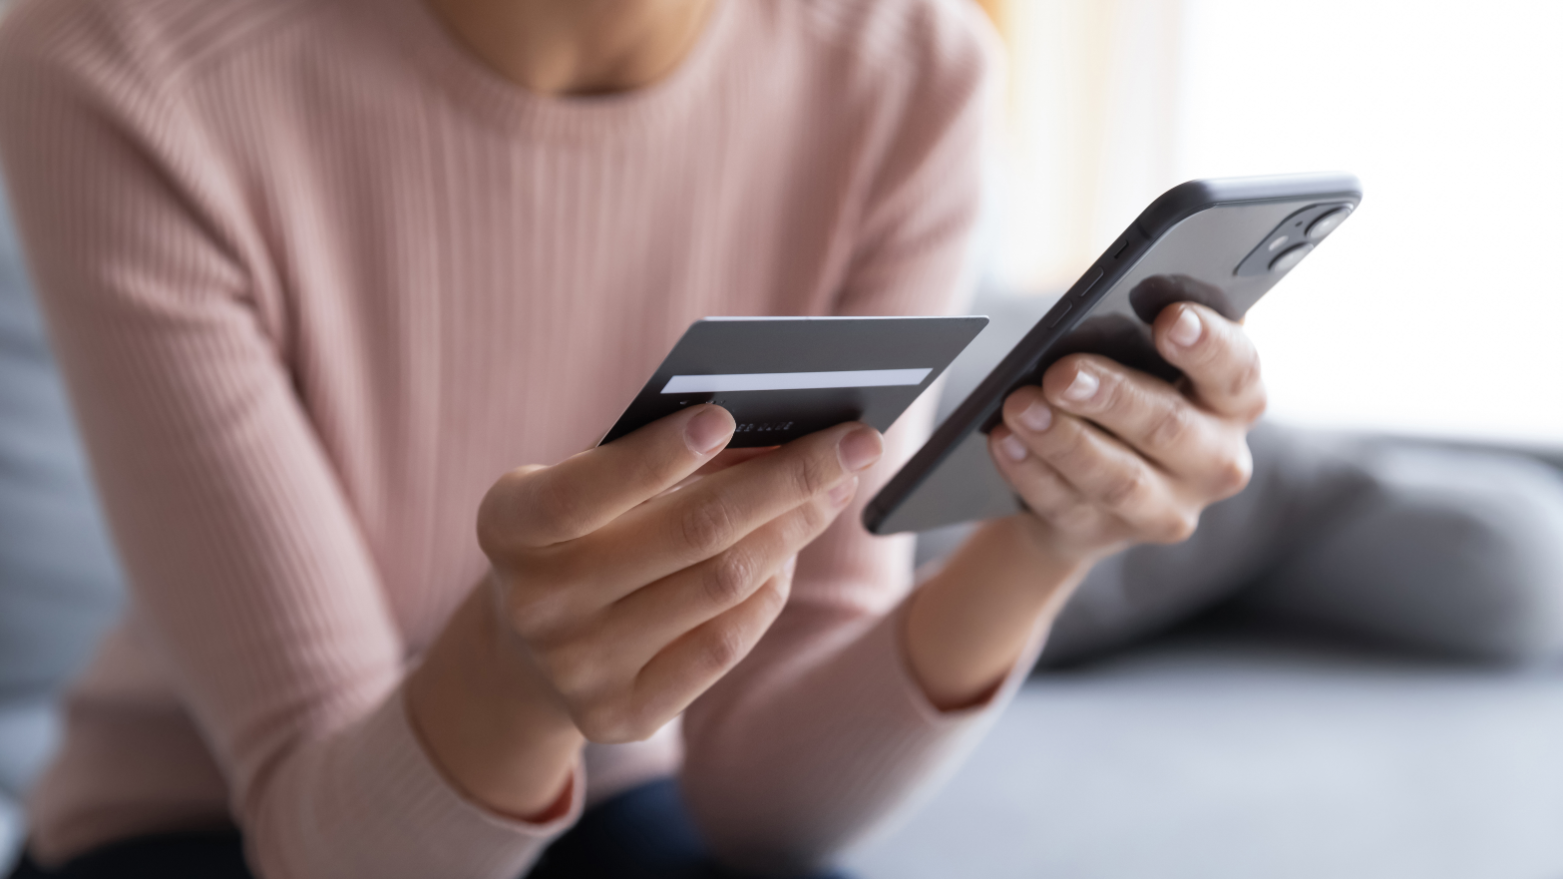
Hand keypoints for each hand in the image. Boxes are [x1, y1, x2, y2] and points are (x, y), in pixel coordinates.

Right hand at [476, 405, 882, 743]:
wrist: (527, 651)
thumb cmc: (579, 532)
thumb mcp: (588, 484)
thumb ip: (657, 456)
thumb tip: (780, 431)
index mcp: (510, 526)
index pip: (584, 490)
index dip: (655, 455)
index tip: (724, 416)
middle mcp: (536, 604)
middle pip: (690, 534)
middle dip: (787, 479)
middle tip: (856, 441)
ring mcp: (578, 668)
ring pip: (723, 585)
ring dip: (794, 529)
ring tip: (833, 488)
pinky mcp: (622, 715)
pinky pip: (726, 644)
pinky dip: (769, 590)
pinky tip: (790, 552)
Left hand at [988, 302, 1263, 563]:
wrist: (1092, 478)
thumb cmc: (1128, 387)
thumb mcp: (1147, 355)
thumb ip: (1143, 328)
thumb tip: (1107, 300)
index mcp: (1235, 399)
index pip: (1236, 369)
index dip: (1207, 344)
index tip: (1169, 319)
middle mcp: (1216, 460)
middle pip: (1169, 426)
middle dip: (1112, 396)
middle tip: (1062, 372)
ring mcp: (1165, 507)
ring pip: (1117, 478)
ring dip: (1063, 440)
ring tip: (1019, 406)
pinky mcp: (1108, 534)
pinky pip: (1066, 505)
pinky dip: (1031, 472)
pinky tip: (1004, 441)